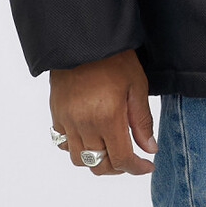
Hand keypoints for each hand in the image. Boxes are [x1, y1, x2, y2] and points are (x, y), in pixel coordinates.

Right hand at [49, 48, 156, 174]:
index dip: (136, 168)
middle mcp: (84, 124)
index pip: (121, 159)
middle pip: (99, 165)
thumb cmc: (115, 58)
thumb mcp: (137, 85)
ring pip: (79, 159)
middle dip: (118, 168)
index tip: (147, 166)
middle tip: (131, 158)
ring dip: (96, 160)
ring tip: (110, 148)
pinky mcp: (56, 114)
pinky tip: (90, 136)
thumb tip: (149, 149)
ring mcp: (67, 121)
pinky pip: (63, 143)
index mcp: (107, 117)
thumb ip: (142, 120)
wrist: (84, 38)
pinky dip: (77, 147)